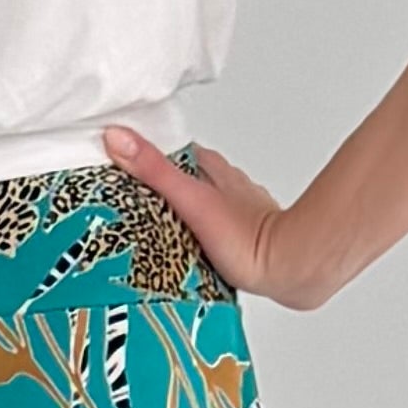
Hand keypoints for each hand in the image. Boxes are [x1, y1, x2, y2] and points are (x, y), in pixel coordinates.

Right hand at [103, 125, 321, 305]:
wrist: (289, 270)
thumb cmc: (247, 239)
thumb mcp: (190, 198)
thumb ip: (154, 170)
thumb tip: (118, 138)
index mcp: (213, 169)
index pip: (172, 151)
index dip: (147, 155)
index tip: (120, 161)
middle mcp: (227, 187)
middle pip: (185, 178)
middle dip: (160, 188)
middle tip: (130, 201)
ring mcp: (237, 212)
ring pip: (200, 205)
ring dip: (179, 214)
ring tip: (151, 230)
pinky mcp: (242, 239)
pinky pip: (211, 232)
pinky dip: (196, 237)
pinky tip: (184, 251)